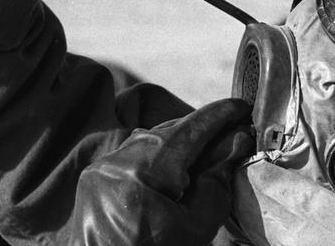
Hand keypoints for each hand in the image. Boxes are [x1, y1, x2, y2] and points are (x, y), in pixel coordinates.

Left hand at [71, 99, 255, 245]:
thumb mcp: (198, 226)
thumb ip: (218, 179)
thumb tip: (235, 141)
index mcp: (145, 171)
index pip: (192, 128)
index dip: (220, 115)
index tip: (242, 107)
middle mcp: (117, 161)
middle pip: (170, 131)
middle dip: (201, 132)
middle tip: (230, 137)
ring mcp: (101, 170)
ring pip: (149, 142)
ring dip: (178, 146)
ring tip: (203, 160)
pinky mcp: (93, 181)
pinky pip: (131, 157)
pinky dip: (155, 159)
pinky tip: (172, 175)